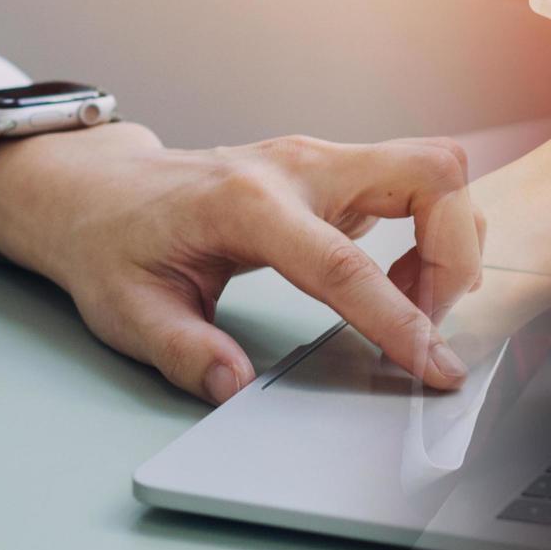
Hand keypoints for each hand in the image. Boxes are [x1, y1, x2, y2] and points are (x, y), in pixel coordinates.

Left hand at [0, 123, 483, 402]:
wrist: (95, 190)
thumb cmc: (111, 243)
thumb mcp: (127, 312)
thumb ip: (185, 352)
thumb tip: (236, 389)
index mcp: (244, 205)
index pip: (345, 264)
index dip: (398, 320)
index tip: (434, 366)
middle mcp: (295, 167)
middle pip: (429, 174)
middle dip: (455, 253)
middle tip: (429, 320)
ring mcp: (319, 159)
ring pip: (436, 170)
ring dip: (449, 241)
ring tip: (408, 302)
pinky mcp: (333, 168)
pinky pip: (416, 182)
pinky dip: (431, 231)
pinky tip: (391, 278)